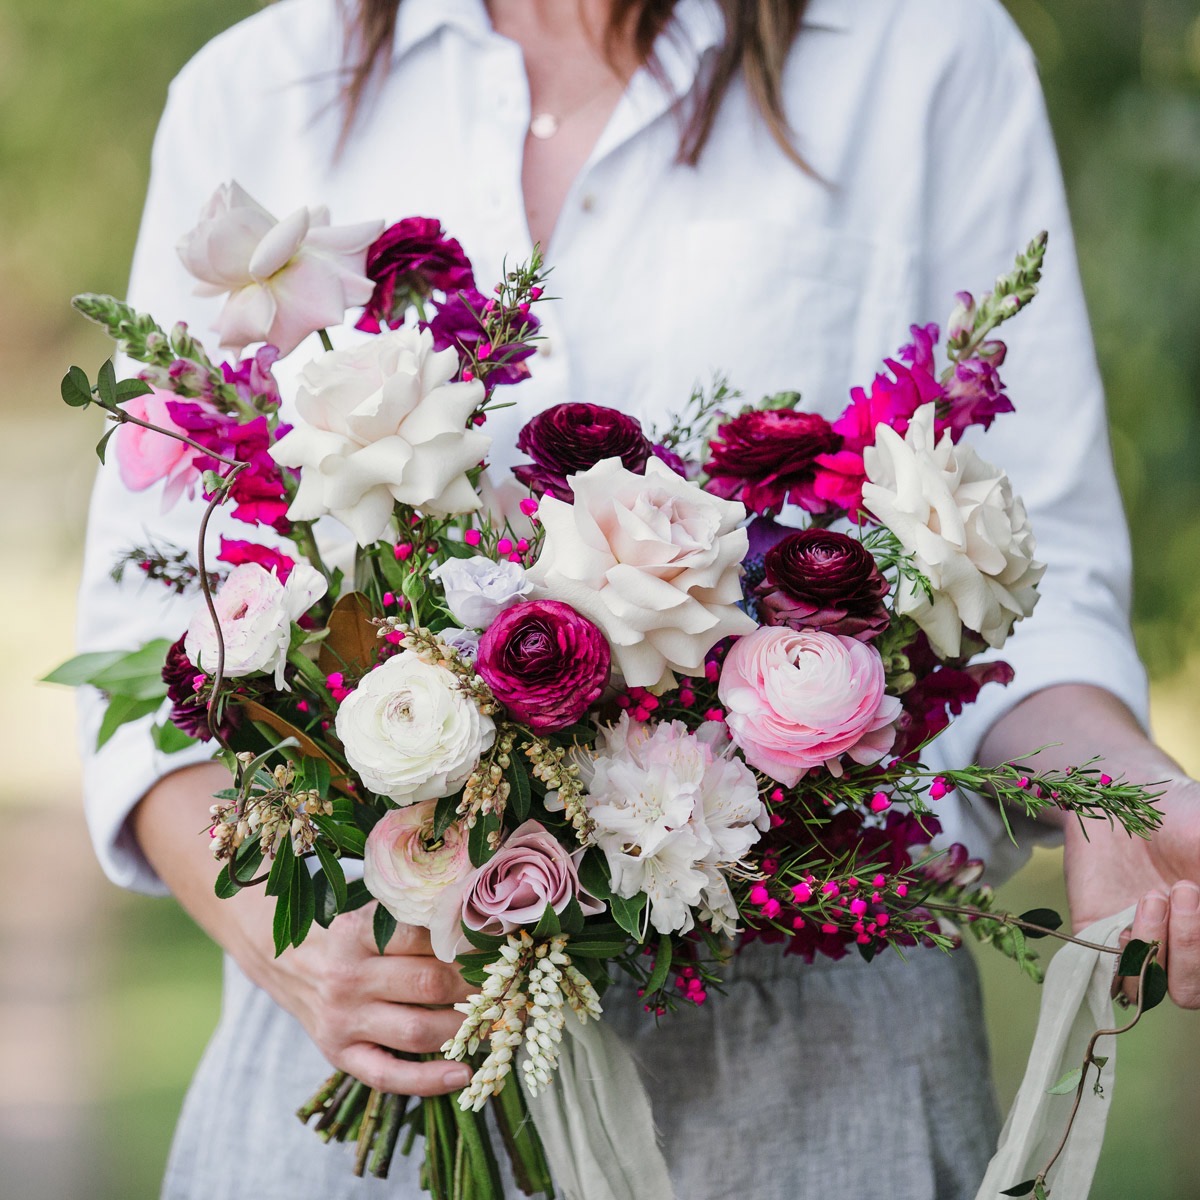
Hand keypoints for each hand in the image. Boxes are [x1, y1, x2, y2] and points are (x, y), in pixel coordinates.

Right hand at [245, 902, 476, 1095]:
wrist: (289, 963)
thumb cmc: (348, 937)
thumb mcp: (372, 914)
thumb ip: (416, 918)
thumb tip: (480, 925)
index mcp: (358, 932)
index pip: (424, 937)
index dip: (467, 944)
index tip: (499, 948)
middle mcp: (348, 977)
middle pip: (428, 984)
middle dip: (475, 987)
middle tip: (506, 985)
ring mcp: (343, 1020)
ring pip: (417, 1031)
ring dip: (464, 1029)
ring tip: (494, 1022)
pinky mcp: (340, 1055)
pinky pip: (389, 1075)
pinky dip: (429, 1081)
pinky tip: (463, 1074)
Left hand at [1064, 775, 1199, 1007]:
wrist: (1125, 793)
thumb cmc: (1184, 817)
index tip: (1197, 892)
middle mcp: (1177, 946)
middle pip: (1187, 993)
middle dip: (1189, 948)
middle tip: (1180, 890)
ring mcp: (1136, 941)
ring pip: (1145, 989)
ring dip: (1152, 949)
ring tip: (1151, 896)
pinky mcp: (1095, 932)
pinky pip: (1103, 971)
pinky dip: (1116, 955)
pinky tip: (1124, 919)